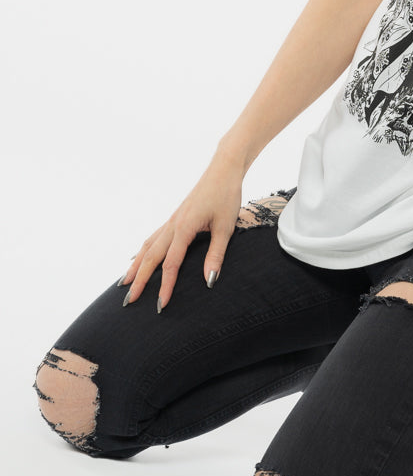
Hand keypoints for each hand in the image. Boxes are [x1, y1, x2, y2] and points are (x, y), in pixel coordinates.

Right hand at [119, 156, 243, 310]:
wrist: (223, 170)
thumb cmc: (226, 196)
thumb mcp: (226, 228)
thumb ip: (216, 255)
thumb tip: (208, 281)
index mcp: (184, 228)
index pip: (170, 264)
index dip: (165, 286)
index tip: (160, 306)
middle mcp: (172, 225)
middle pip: (150, 257)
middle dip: (139, 280)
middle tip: (128, 302)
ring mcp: (171, 220)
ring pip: (147, 246)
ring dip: (135, 266)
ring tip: (123, 284)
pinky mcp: (174, 218)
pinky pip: (153, 238)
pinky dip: (142, 251)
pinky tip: (138, 259)